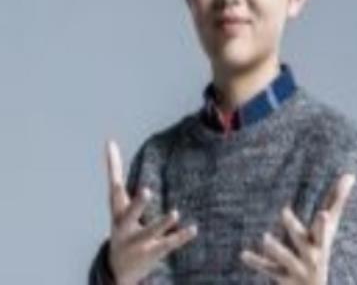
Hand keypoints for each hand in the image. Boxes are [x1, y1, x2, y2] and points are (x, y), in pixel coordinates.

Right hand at [105, 139, 197, 284]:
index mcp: (118, 212)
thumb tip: (109, 140)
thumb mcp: (117, 201)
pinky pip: (168, 244)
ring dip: (162, 223)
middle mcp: (125, 228)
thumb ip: (115, 171)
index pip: (114, 190)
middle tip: (147, 191)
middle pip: (130, 216)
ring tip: (175, 213)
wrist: (118, 270)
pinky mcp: (153, 252)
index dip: (113, 170)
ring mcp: (138, 243)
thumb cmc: (121, 223)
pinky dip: (180, 236)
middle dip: (138, 205)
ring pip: (150, 233)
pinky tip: (193, 228)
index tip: (113, 150)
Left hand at [240, 173, 355, 284]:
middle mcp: (311, 255)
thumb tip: (351, 174)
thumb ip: (337, 200)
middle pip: (304, 241)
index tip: (323, 214)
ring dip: (276, 249)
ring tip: (265, 237)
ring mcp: (297, 267)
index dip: (324, 222)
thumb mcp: (330, 227)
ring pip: (286, 257)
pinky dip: (257, 262)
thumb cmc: (321, 248)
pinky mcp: (284, 276)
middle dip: (295, 228)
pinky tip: (244, 254)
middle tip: (284, 212)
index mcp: (320, 240)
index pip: (324, 229)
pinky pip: (269, 269)